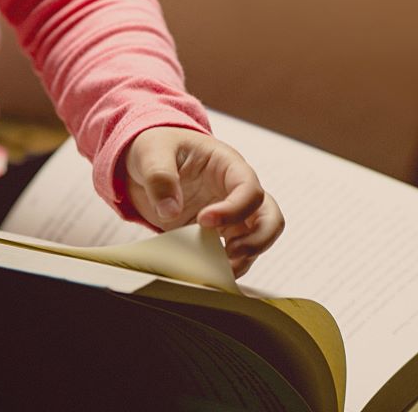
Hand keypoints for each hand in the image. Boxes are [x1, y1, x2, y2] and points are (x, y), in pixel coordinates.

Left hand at [123, 126, 283, 276]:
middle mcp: (236, 190)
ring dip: (245, 257)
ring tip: (218, 267)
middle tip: (229, 253)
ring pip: (258, 239)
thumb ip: (159, 177)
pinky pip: (236, 252)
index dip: (233, 209)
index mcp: (227, 164)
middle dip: (258, 240)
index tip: (203, 220)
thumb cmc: (156, 146)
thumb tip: (170, 210)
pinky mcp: (218, 233)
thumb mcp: (151, 152)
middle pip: (270, 217)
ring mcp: (230, 213)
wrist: (147, 162)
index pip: (249, 189)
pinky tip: (210, 270)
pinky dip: (228, 265)